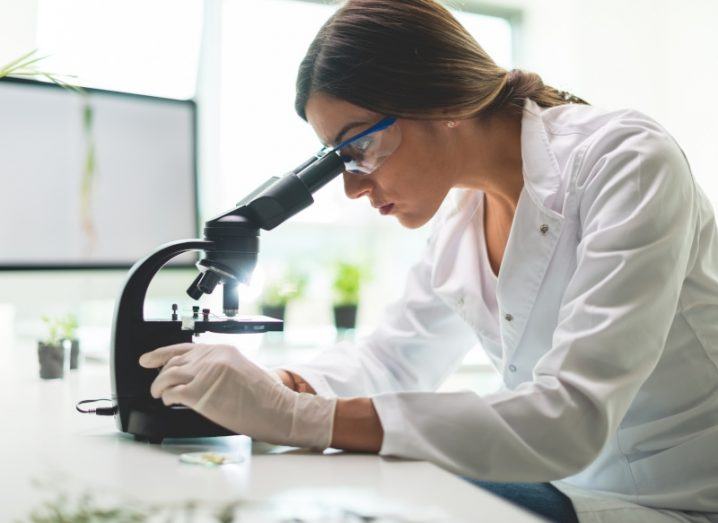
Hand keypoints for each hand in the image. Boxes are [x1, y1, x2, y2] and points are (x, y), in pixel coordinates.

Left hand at [138, 343, 335, 448]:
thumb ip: (218, 367)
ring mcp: (205, 373)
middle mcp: (212, 357)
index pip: (184, 347)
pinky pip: (172, 393)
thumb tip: (195, 375)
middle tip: (157, 386)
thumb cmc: (264, 396)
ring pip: (167, 376)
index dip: (161, 353)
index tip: (147, 359)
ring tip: (159, 395)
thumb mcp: (241, 370)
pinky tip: (170, 402)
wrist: (277, 409)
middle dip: (161, 375)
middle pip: (173, 362)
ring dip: (159, 387)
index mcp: (222, 349)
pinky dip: (167, 398)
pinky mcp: (200, 393)